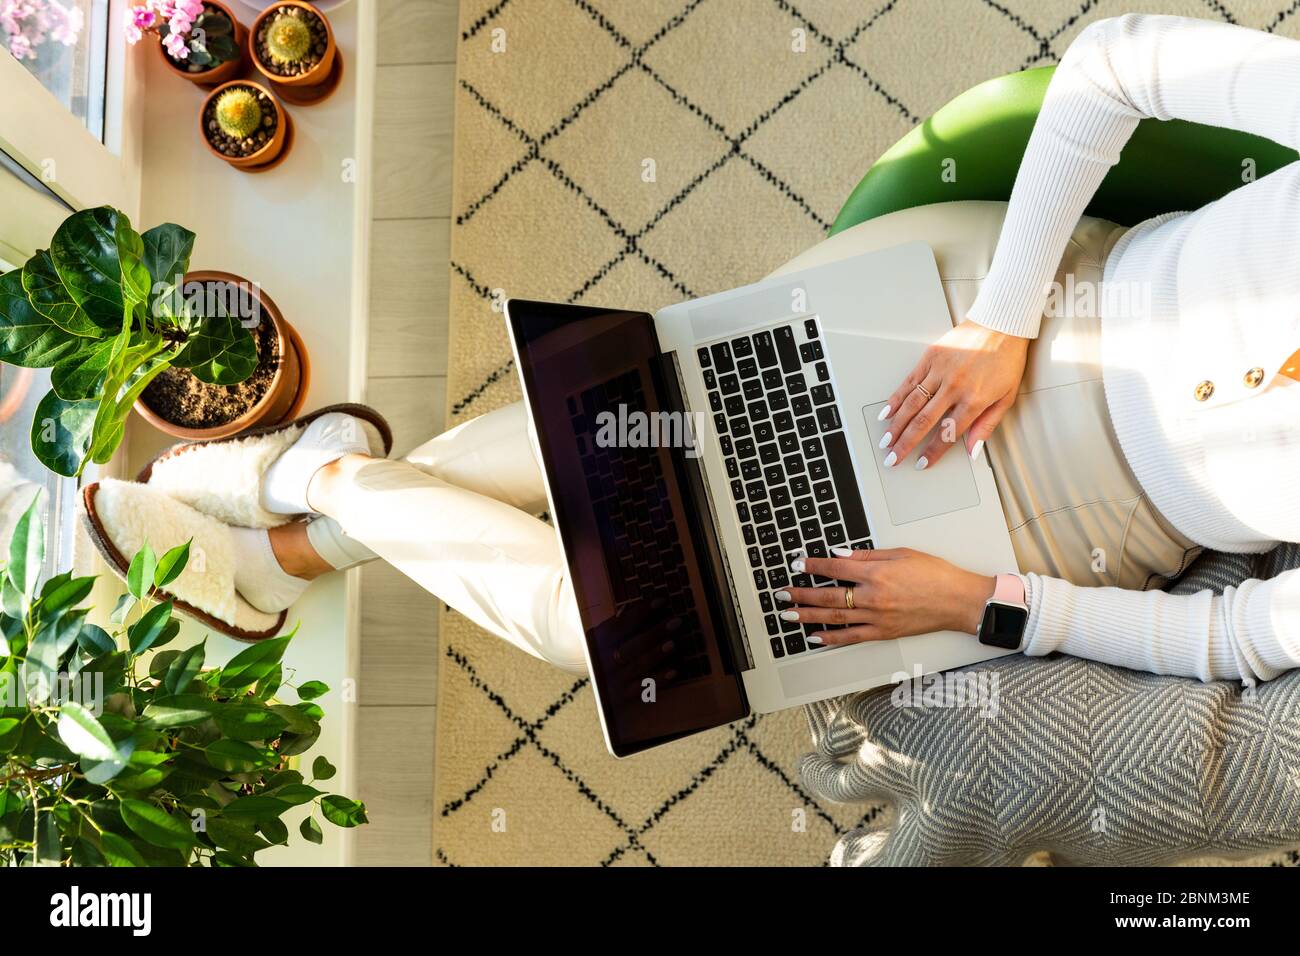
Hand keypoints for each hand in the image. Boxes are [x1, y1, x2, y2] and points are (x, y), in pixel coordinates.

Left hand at [780, 547, 993, 644]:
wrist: (958, 600)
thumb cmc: (935, 574)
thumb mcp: (901, 554)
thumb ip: (866, 556)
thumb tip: (839, 555)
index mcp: (876, 573)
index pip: (835, 569)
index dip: (813, 566)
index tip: (797, 564)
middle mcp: (873, 597)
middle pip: (828, 596)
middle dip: (801, 595)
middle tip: (781, 594)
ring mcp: (877, 618)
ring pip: (835, 618)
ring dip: (809, 617)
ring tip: (788, 616)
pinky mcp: (884, 632)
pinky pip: (852, 637)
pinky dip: (831, 638)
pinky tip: (815, 637)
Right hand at [880, 319, 1028, 468]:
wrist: (1001, 324)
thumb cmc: (1006, 359)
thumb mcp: (1006, 397)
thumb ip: (987, 425)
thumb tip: (973, 450)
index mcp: (974, 399)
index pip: (947, 434)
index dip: (932, 452)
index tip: (921, 463)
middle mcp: (954, 386)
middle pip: (923, 422)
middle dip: (905, 444)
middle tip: (892, 457)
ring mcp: (940, 371)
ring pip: (912, 404)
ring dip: (896, 425)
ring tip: (886, 440)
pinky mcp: (931, 357)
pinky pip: (909, 382)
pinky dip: (896, 399)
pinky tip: (887, 412)